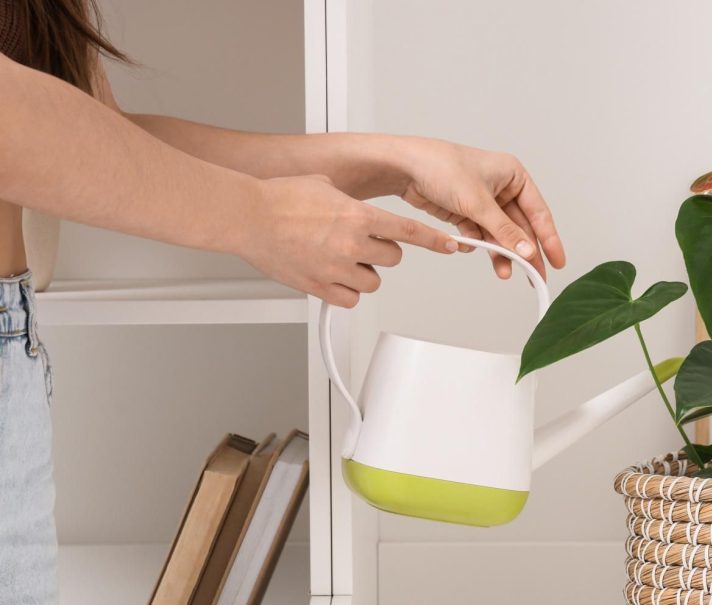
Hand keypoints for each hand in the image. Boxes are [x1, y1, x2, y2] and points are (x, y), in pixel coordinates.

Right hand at [243, 175, 457, 306]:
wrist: (248, 217)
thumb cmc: (280, 199)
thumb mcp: (326, 186)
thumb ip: (350, 200)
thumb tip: (360, 207)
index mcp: (359, 216)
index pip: (409, 231)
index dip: (434, 242)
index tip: (450, 247)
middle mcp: (353, 244)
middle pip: (393, 259)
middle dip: (381, 253)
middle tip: (360, 245)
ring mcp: (337, 269)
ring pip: (373, 282)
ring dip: (363, 273)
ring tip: (340, 260)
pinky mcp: (321, 288)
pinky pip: (350, 299)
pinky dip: (345, 292)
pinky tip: (332, 277)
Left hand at [395, 138, 565, 278]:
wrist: (402, 167)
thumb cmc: (441, 168)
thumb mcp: (478, 203)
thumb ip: (505, 231)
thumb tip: (528, 252)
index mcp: (513, 175)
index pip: (539, 212)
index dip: (549, 239)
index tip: (557, 262)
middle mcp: (502, 187)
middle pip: (520, 227)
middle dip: (524, 252)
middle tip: (534, 277)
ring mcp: (483, 200)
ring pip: (499, 234)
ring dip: (500, 253)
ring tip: (503, 272)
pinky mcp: (466, 211)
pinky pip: (480, 234)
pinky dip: (477, 244)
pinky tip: (469, 248)